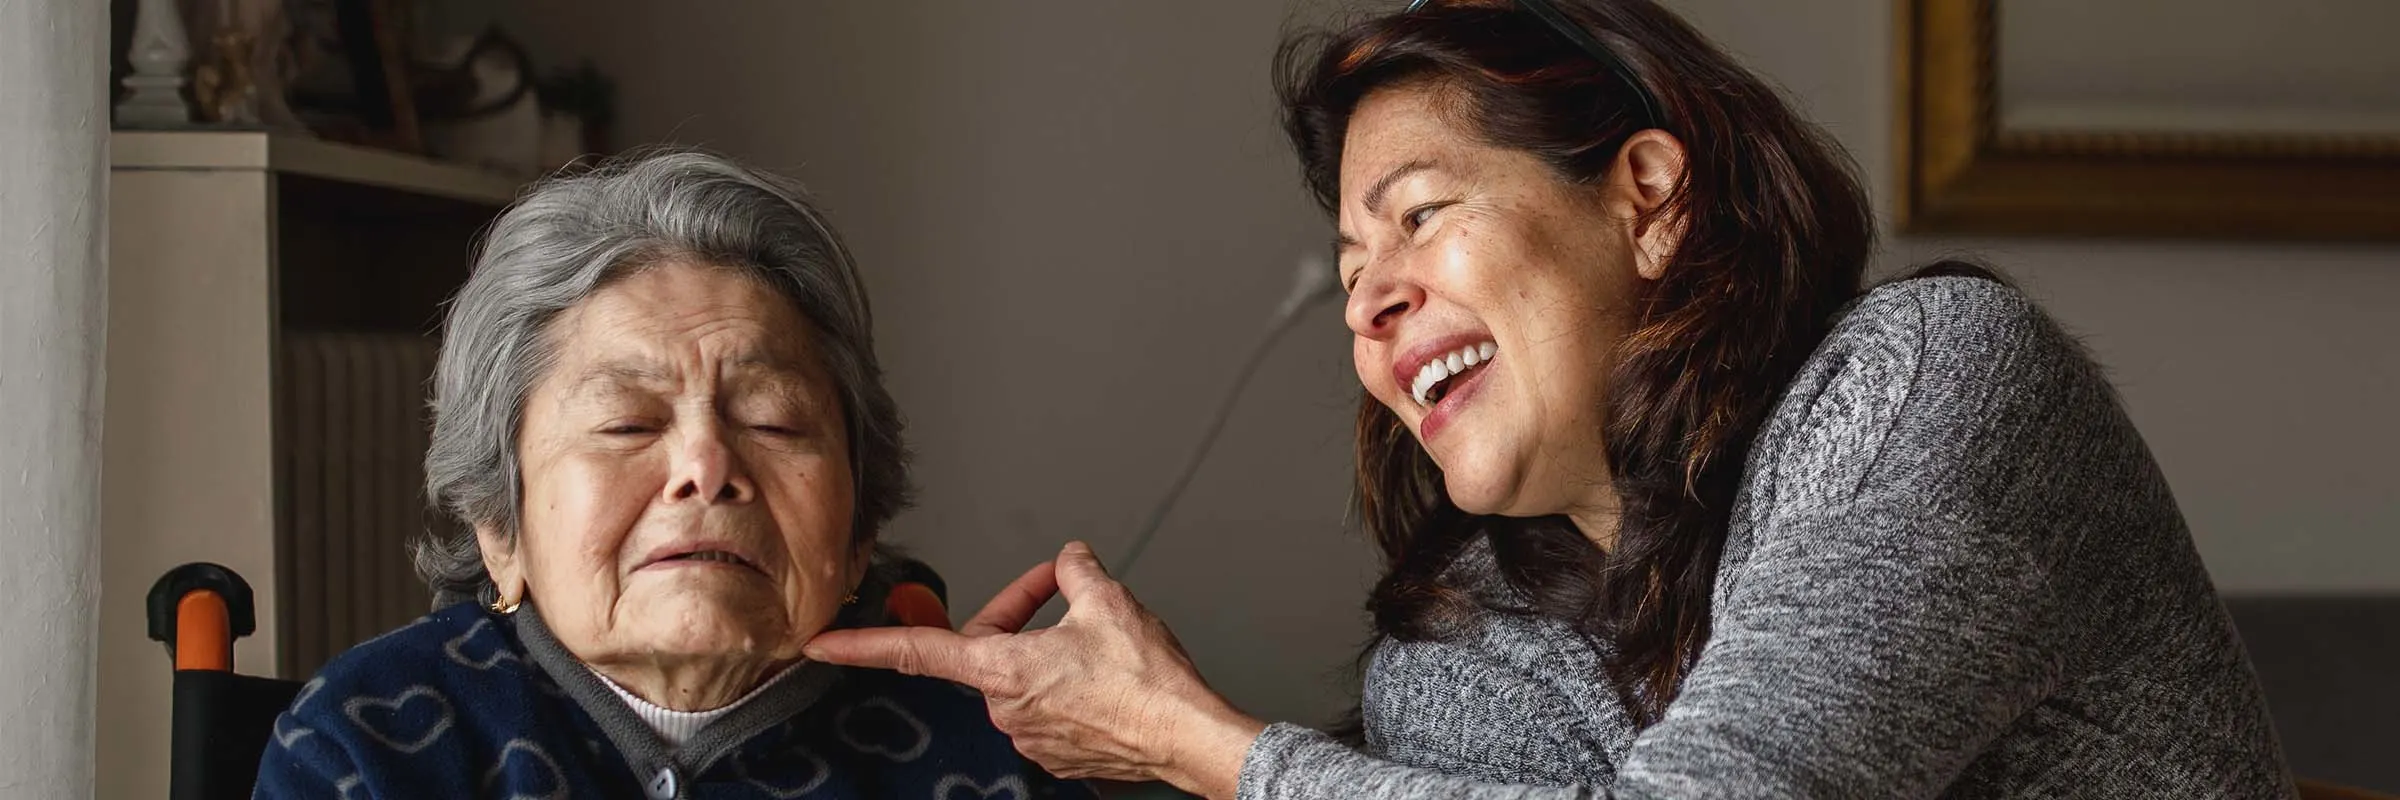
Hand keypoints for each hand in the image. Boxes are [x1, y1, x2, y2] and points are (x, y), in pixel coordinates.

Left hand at [804, 542, 1264, 798]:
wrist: (1186, 738)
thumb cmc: (1147, 682)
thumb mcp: (1109, 601)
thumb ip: (1077, 570)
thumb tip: (1070, 560)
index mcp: (1002, 669)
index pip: (914, 651)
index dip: (861, 645)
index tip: (819, 647)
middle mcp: (1005, 709)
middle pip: (986, 649)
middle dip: (1016, 614)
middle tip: (1058, 589)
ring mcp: (1031, 737)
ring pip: (1020, 677)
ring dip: (1045, 648)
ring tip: (1097, 636)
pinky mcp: (1058, 754)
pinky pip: (1046, 706)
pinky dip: (1065, 682)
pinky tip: (1104, 674)